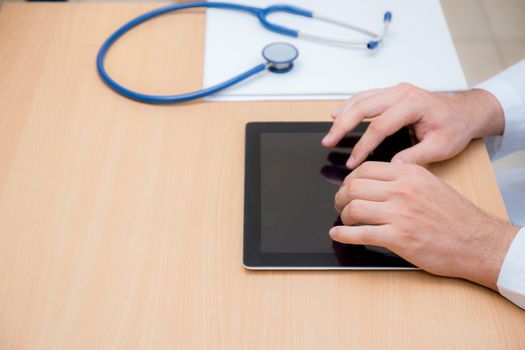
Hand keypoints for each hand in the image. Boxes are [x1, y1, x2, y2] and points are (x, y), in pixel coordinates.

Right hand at [322, 84, 504, 167]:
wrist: (466, 111)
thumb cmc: (455, 126)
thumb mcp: (441, 146)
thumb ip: (415, 156)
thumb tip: (392, 166)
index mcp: (413, 104)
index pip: (380, 126)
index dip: (363, 146)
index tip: (352, 162)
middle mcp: (401, 93)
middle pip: (363, 107)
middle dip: (342, 125)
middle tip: (328, 141)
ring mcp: (395, 90)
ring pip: (360, 98)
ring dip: (342, 114)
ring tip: (330, 131)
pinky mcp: (391, 93)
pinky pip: (365, 96)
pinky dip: (349, 105)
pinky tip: (338, 114)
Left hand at [329, 161, 519, 289]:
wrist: (478, 242)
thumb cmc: (457, 217)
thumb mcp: (431, 185)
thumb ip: (405, 180)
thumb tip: (377, 184)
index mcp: (410, 174)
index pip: (366, 169)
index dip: (350, 179)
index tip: (347, 187)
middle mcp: (403, 190)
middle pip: (355, 186)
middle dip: (341, 196)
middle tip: (340, 204)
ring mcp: (400, 214)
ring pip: (354, 208)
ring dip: (343, 215)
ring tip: (344, 220)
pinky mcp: (398, 238)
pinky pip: (360, 234)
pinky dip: (343, 235)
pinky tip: (338, 235)